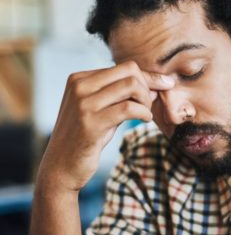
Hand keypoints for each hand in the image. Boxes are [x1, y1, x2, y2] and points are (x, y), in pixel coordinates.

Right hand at [37, 61, 173, 192]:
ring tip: (145, 114)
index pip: (124, 67)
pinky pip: (129, 108)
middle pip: (130, 71)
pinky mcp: (91, 122)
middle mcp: (80, 86)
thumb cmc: (85, 138)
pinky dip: (144, 113)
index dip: (148, 78)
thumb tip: (156, 86)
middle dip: (148, 87)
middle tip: (148, 106)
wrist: (61, 166)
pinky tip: (144, 120)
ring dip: (146, 101)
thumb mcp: (104, 112)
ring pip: (131, 86)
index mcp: (80, 79)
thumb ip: (124, 96)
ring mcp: (84, 103)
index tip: (165, 86)